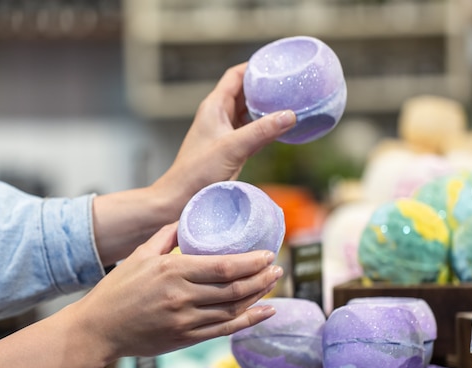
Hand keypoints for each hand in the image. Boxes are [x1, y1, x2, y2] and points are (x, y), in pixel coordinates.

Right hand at [72, 222, 283, 359]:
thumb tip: (188, 219)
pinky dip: (249, 321)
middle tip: (278, 268)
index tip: (268, 254)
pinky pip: (225, 330)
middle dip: (262, 278)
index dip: (251, 262)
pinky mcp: (187, 338)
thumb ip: (166, 236)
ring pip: (233, 309)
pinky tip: (266, 312)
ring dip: (259, 296)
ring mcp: (186, 320)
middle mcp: (182, 296)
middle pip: (234, 288)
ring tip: (273, 284)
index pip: (223, 266)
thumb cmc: (118, 290)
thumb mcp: (140, 256)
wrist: (98, 329)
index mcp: (172, 271)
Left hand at [152, 63, 296, 217]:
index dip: (254, 68)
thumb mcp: (233, 147)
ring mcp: (224, 133)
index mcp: (214, 107)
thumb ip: (262, 131)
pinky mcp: (230, 150)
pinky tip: (279, 130)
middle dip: (264, 88)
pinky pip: (251, 132)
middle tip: (288, 85)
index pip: (235, 76)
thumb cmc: (197, 172)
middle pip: (244, 93)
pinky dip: (264, 129)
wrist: (181, 197)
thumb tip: (289, 115)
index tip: (276, 66)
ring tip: (288, 104)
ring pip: (248, 114)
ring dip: (265, 109)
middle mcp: (218, 116)